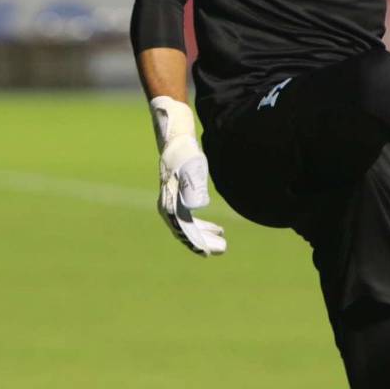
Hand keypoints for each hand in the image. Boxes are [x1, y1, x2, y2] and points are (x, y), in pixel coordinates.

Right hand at [150, 96, 225, 256]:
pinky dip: (202, 225)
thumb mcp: (192, 167)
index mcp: (169, 201)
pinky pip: (188, 218)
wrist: (175, 138)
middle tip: (222, 250)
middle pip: (185, 231)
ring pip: (187, 226)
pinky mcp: (178, 197)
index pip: (183, 229)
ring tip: (222, 241)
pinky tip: (216, 228)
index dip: (196, 242)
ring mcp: (171, 201)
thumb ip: (194, 187)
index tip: (209, 252)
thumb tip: (198, 206)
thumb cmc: (185, 152)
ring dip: (204, 235)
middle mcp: (167, 205)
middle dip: (203, 242)